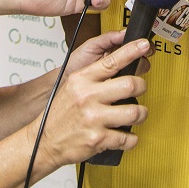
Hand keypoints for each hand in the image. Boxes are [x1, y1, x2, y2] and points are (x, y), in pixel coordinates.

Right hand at [30, 36, 151, 166]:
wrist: (44, 141)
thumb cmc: (60, 114)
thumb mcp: (72, 87)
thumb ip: (94, 76)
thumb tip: (122, 66)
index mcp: (82, 80)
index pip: (112, 61)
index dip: (132, 51)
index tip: (144, 45)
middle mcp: (88, 97)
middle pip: (130, 84)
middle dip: (141, 86)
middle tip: (140, 89)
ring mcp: (93, 118)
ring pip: (135, 112)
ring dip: (141, 114)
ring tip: (136, 115)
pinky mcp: (98, 139)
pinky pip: (128, 138)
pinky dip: (131, 138)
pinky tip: (125, 135)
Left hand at [65, 28, 151, 76]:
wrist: (65, 80)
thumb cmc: (76, 62)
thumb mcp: (91, 45)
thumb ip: (108, 38)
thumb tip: (125, 31)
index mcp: (116, 47)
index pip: (135, 44)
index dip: (142, 44)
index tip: (144, 45)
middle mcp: (120, 60)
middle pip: (141, 58)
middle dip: (140, 57)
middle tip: (134, 58)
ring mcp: (119, 74)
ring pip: (137, 71)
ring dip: (134, 69)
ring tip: (122, 69)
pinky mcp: (116, 87)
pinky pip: (127, 83)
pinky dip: (127, 82)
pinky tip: (119, 80)